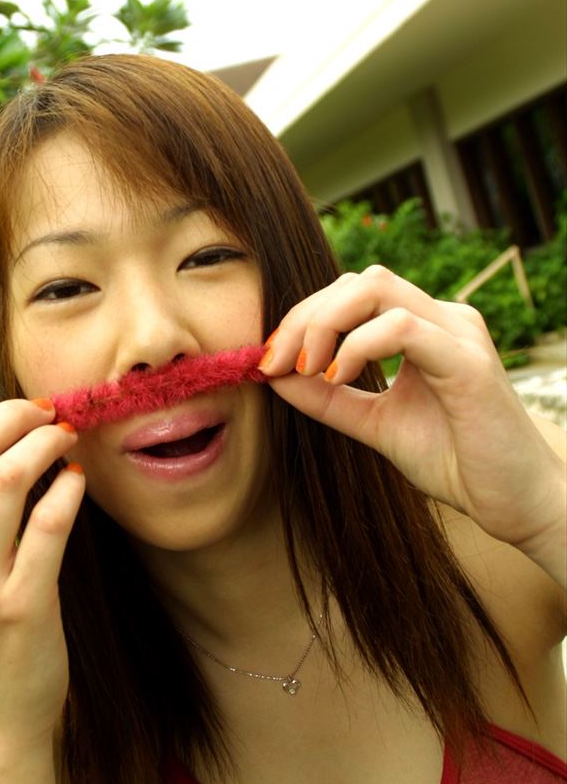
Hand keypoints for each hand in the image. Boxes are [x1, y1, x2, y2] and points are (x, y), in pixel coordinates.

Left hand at [259, 266, 564, 561]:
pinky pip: (402, 328)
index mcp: (423, 328)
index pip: (352, 293)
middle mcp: (443, 319)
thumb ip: (328, 399)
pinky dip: (358, 346)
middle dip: (305, 316)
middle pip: (358, 281)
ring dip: (325, 324)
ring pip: (377, 289)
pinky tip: (338, 378)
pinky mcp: (468, 361)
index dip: (303, 317)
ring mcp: (459, 333)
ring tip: (308, 369)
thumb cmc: (454, 460)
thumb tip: (274, 374)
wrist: (514, 502)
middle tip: (277, 361)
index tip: (269, 359)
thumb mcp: (375, 424)